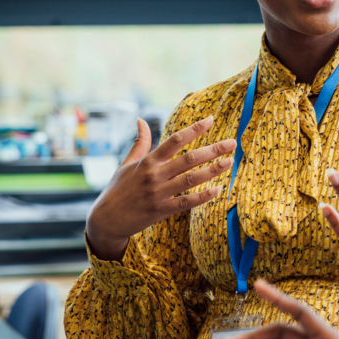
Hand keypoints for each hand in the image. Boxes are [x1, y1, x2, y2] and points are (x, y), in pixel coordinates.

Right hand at [85, 116, 234, 260]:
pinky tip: (217, 190)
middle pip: (189, 158)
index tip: (210, 120)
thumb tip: (140, 119)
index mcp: (148, 161)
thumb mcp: (126, 163)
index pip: (175, 140)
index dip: (194, 129)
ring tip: (230, 162)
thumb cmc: (117, 189)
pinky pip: (186, 202)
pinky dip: (202, 196)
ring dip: (213, 170)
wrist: (106, 219)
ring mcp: (158, 193)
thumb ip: (139, 143)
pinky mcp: (160, 210)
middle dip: (212, 149)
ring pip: (190, 179)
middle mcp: (154, 175)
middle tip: (232, 143)